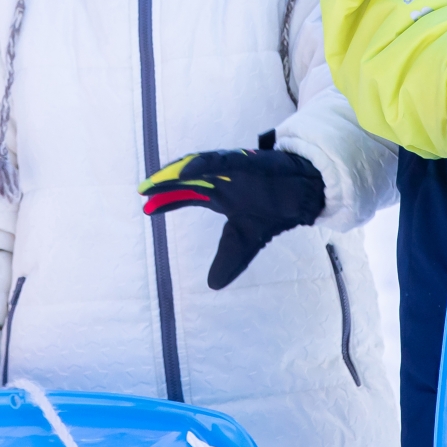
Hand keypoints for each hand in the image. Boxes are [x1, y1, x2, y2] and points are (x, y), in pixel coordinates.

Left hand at [140, 149, 325, 288]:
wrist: (304, 195)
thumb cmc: (272, 210)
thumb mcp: (244, 242)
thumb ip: (228, 260)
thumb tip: (213, 285)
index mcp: (218, 194)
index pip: (186, 196)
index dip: (166, 201)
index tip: (146, 209)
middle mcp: (220, 179)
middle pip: (185, 180)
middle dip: (164, 184)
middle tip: (142, 191)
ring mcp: (232, 169)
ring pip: (198, 166)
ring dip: (177, 172)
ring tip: (158, 180)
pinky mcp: (246, 162)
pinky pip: (221, 161)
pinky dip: (202, 165)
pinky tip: (186, 171)